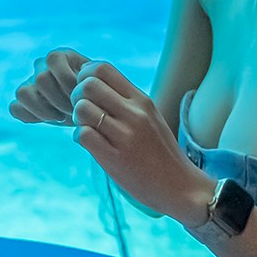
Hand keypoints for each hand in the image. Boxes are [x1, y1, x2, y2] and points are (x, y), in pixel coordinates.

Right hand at [9, 48, 89, 124]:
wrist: (90, 108)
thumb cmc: (96, 95)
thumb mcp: (99, 82)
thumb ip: (92, 77)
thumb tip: (81, 76)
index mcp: (59, 56)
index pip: (53, 59)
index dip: (68, 81)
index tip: (81, 97)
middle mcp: (41, 66)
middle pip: (40, 79)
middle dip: (60, 99)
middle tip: (73, 110)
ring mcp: (29, 83)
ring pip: (22, 93)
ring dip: (44, 110)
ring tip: (62, 117)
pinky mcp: (22, 102)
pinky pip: (15, 108)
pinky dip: (31, 116)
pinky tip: (50, 119)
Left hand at [69, 60, 211, 224]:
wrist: (181, 187)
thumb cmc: (160, 152)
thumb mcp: (150, 117)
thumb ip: (126, 100)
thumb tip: (90, 82)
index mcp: (142, 100)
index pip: (102, 68)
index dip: (85, 76)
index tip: (88, 92)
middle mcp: (135, 113)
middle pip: (88, 84)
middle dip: (76, 96)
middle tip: (84, 112)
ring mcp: (125, 136)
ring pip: (82, 108)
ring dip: (77, 118)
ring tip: (88, 128)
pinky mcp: (115, 158)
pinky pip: (83, 135)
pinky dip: (80, 138)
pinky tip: (91, 144)